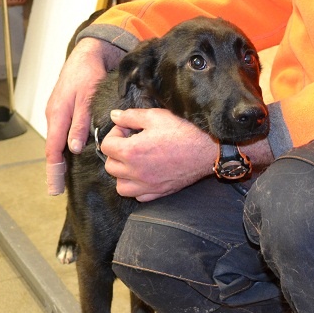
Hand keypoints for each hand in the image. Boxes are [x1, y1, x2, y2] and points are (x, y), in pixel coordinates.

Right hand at [45, 37, 124, 194]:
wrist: (87, 55)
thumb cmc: (87, 75)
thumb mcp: (86, 100)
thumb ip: (80, 125)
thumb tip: (73, 149)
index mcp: (57, 115)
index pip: (53, 150)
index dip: (53, 170)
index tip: (54, 188)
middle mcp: (53, 116)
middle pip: (52, 149)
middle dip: (54, 170)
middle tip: (56, 189)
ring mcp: (56, 114)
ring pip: (56, 142)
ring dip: (58, 160)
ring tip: (61, 179)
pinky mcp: (62, 111)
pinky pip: (60, 134)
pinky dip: (62, 148)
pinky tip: (69, 157)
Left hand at [101, 108, 217, 201]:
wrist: (207, 150)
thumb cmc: (184, 131)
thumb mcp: (156, 116)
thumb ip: (130, 116)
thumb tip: (114, 116)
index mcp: (132, 152)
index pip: (106, 146)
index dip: (114, 134)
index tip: (127, 129)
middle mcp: (136, 172)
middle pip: (110, 166)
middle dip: (116, 153)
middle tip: (130, 143)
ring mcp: (147, 185)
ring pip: (120, 186)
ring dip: (122, 174)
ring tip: (133, 162)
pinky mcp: (159, 192)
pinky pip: (138, 196)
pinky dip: (137, 187)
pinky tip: (145, 175)